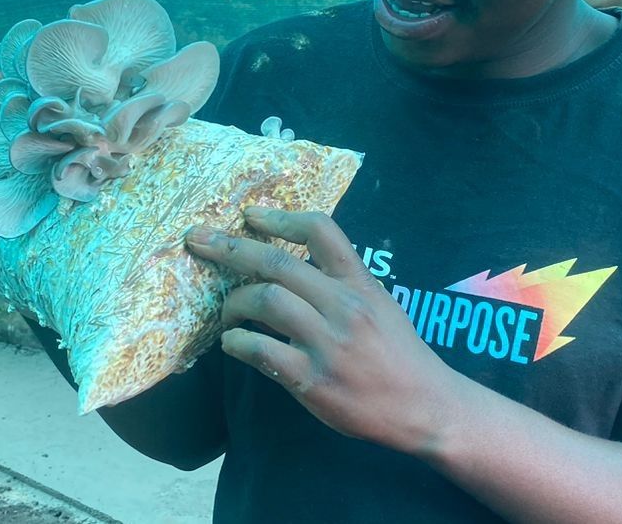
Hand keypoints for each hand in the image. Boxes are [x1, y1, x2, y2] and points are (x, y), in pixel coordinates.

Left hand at [185, 207, 465, 455]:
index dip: (280, 218)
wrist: (423, 406)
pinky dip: (236, 342)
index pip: (320, 231)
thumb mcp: (379, 305)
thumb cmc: (398, 354)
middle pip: (277, 261)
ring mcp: (327, 342)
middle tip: (198, 240)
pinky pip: (259, 349)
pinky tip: (232, 344)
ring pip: (265, 300)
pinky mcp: (311, 379)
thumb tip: (288, 267)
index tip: (250, 215)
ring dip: (233, 302)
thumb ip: (341, 283)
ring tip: (226, 312)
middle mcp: (343, 305)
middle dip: (230, 247)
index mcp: (360, 283)